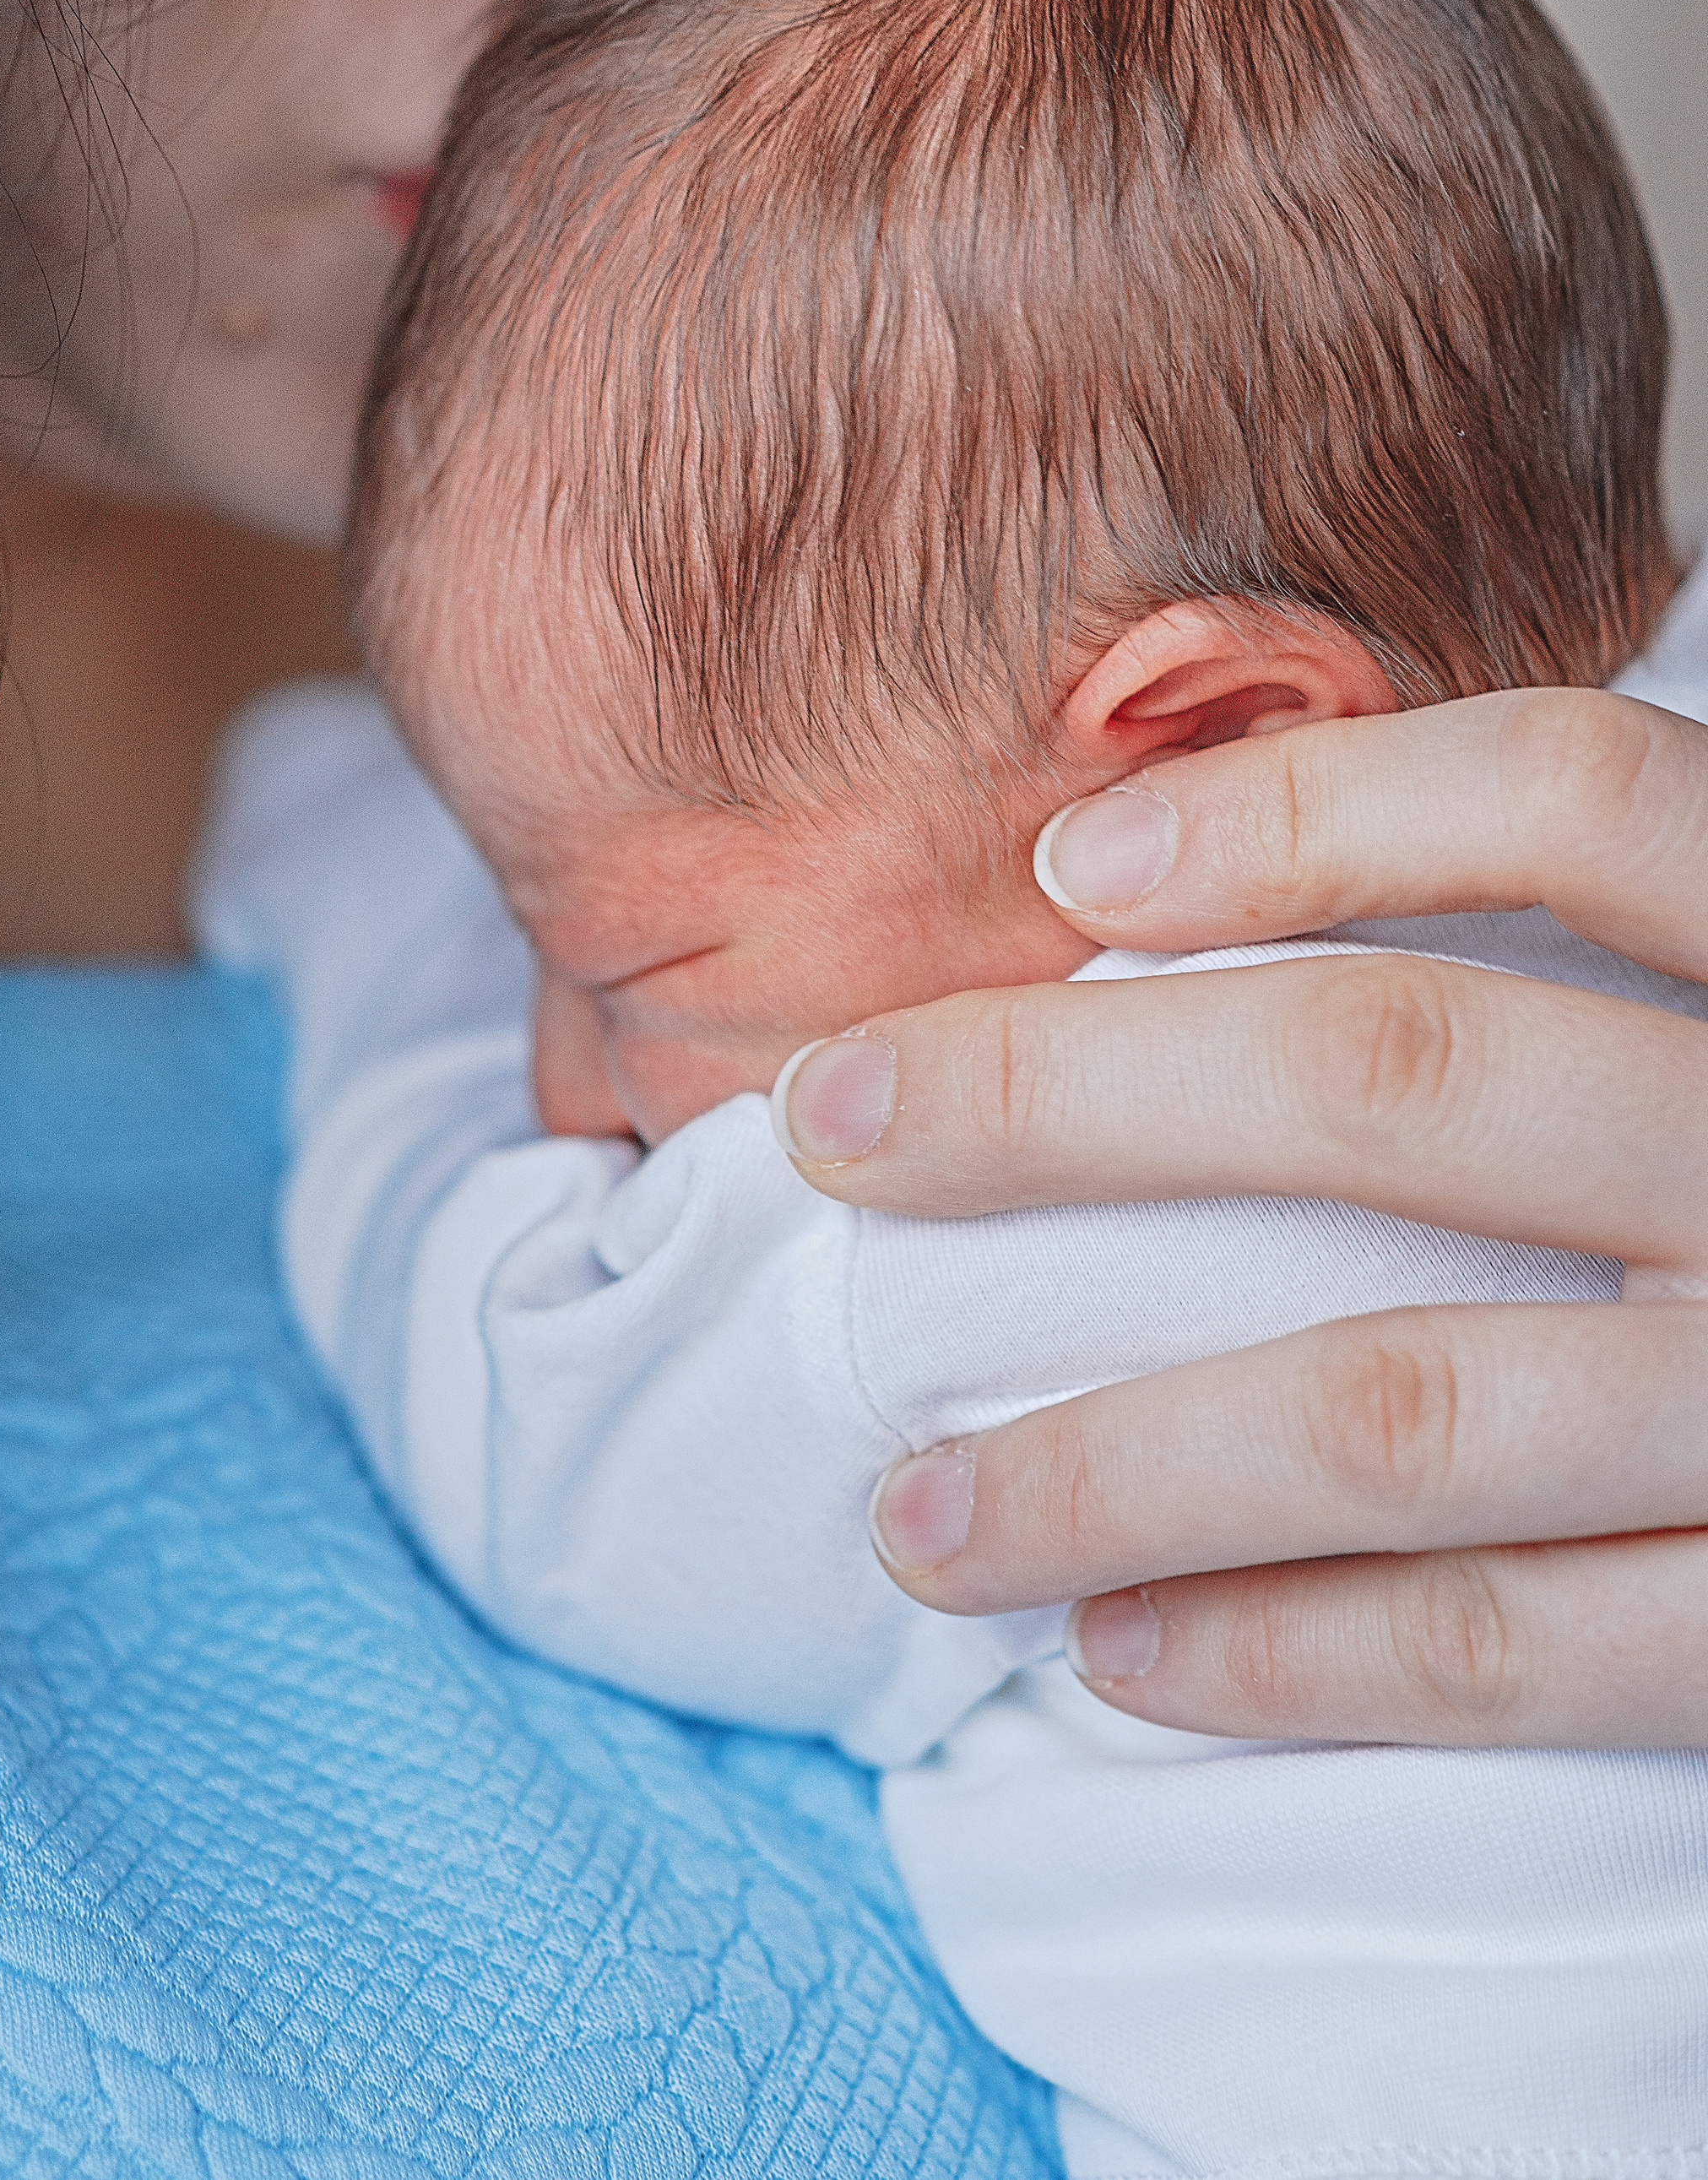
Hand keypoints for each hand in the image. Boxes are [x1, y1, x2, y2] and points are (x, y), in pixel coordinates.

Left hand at [772, 687, 1707, 1744]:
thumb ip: (1644, 946)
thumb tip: (1219, 880)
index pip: (1582, 798)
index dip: (1315, 807)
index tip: (1069, 865)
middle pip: (1404, 1075)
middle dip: (1069, 1101)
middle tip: (829, 1127)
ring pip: (1406, 1404)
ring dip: (1113, 1455)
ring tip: (912, 1508)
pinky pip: (1523, 1653)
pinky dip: (1295, 1653)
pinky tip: (1116, 1657)